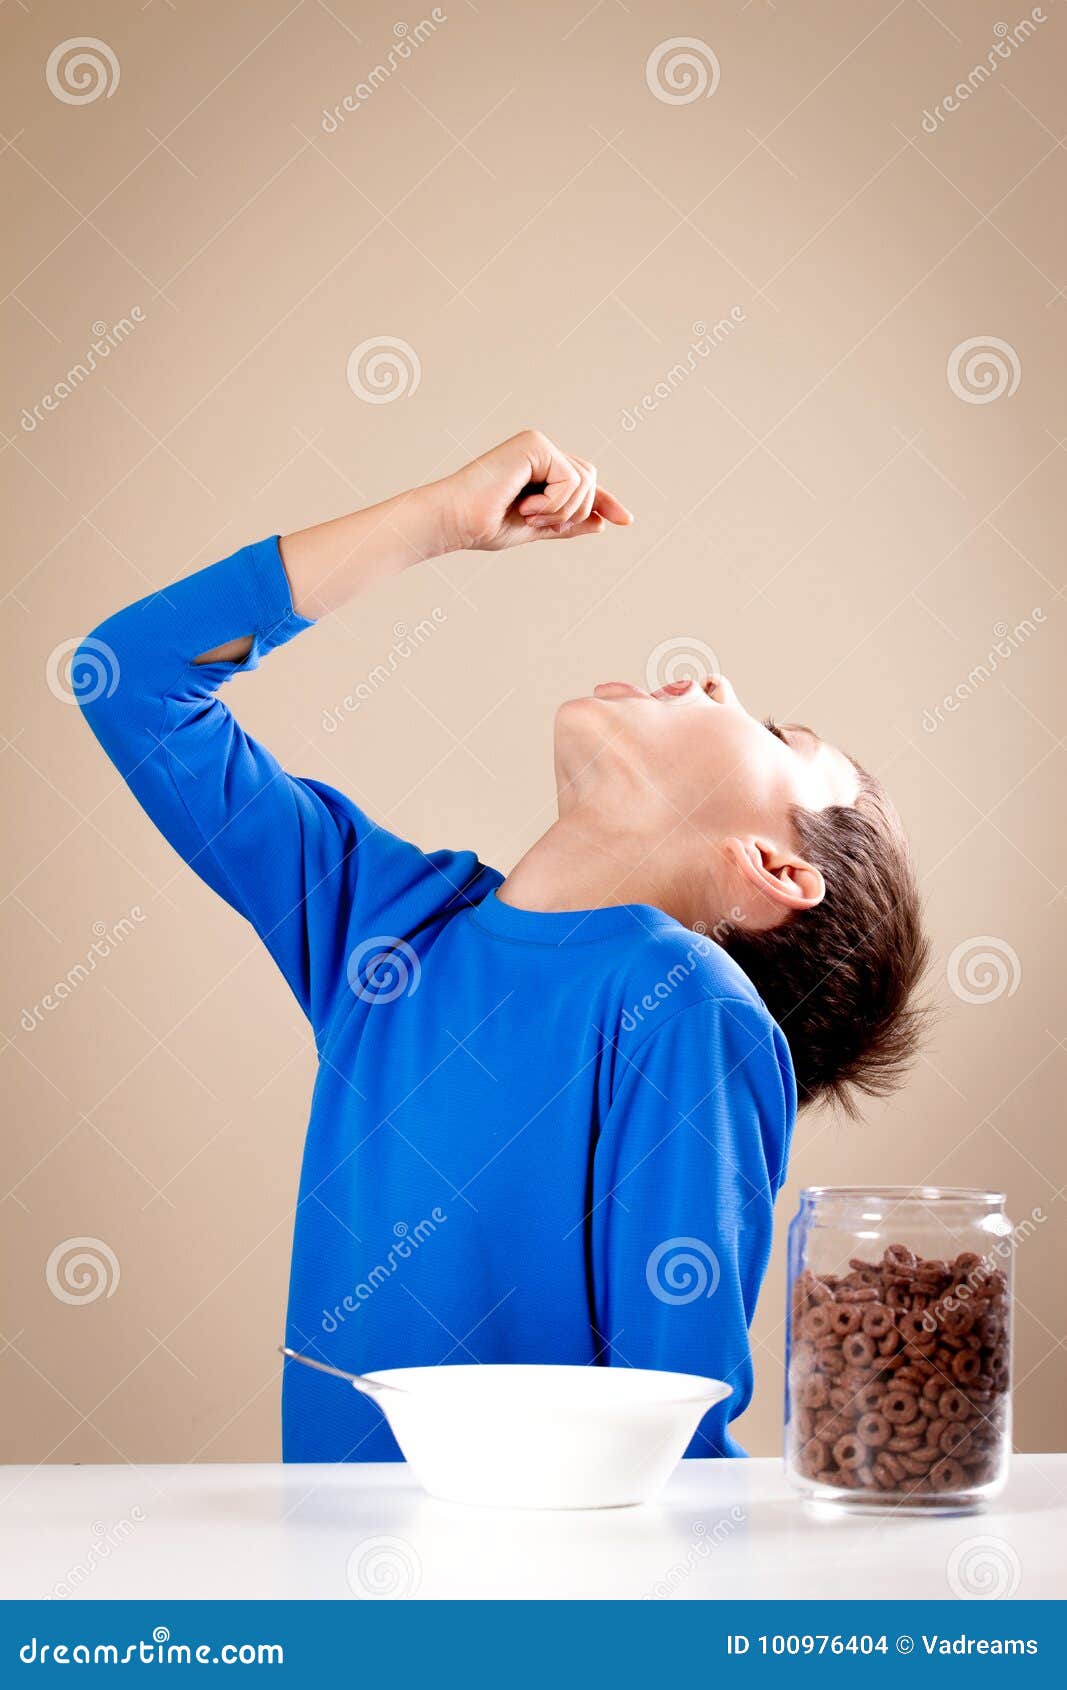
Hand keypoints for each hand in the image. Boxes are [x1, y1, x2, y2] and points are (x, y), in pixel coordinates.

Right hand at [441, 430, 632, 552]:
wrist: (454, 521)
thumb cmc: (482, 525)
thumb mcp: (534, 528)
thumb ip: (565, 523)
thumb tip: (601, 522)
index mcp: (538, 468)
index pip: (582, 482)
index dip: (604, 501)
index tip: (626, 520)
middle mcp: (539, 451)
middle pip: (589, 481)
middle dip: (574, 511)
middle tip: (540, 523)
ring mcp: (537, 445)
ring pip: (584, 482)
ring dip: (561, 511)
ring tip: (528, 515)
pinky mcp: (535, 445)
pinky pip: (571, 479)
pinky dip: (555, 502)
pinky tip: (526, 507)